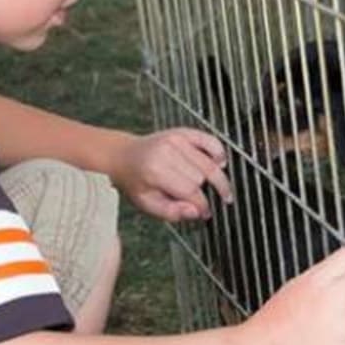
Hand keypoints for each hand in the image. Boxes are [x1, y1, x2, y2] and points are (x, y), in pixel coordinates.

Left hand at [111, 128, 232, 220]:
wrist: (124, 157)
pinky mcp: (183, 132)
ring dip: (216, 178)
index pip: (191, 191)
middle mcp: (167, 151)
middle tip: (208, 202)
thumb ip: (172, 212)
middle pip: (202, 177)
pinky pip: (210, 141)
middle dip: (206, 191)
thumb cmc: (136, 182)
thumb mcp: (147, 204)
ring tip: (219, 189)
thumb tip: (196, 212)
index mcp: (156, 170)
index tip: (206, 213)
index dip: (202, 205)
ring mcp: (176, 139)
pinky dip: (219, 153)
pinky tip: (220, 164)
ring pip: (209, 163)